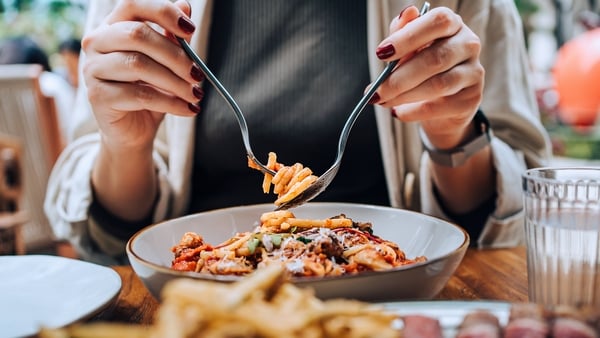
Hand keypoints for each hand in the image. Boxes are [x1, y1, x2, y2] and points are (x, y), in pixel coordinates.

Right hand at [82, 0, 202, 151]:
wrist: (133, 130)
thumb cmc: (149, 91)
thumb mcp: (166, 62)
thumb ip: (173, 37)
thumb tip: (185, 6)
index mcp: (112, 26)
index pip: (133, 4)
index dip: (163, 12)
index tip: (190, 29)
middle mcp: (96, 42)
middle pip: (137, 35)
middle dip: (175, 56)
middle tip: (198, 74)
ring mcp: (92, 68)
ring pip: (138, 65)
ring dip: (175, 82)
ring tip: (195, 94)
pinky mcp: (97, 96)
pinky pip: (140, 94)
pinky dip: (170, 102)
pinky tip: (187, 109)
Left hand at [372, 6, 484, 149]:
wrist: (441, 104)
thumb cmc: (421, 68)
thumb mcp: (408, 48)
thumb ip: (402, 32)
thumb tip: (406, 13)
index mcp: (452, 24)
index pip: (438, 22)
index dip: (408, 37)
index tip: (381, 53)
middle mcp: (468, 44)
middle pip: (436, 58)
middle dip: (400, 77)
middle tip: (377, 90)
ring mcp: (474, 73)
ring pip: (438, 85)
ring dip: (404, 96)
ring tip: (383, 101)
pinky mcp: (471, 100)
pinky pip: (439, 107)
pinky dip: (413, 112)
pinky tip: (398, 112)